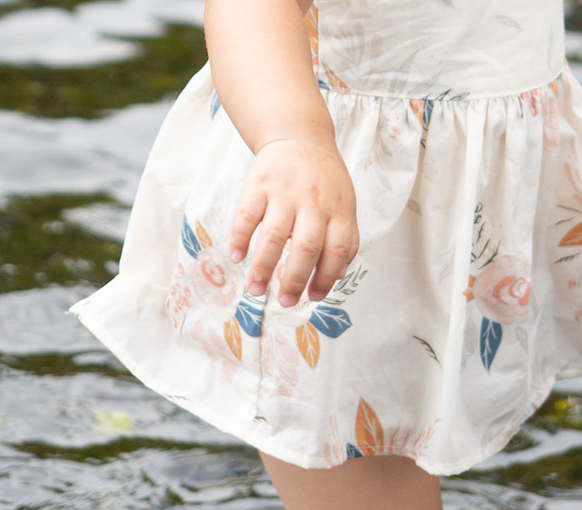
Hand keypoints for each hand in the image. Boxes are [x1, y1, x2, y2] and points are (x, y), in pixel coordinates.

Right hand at [229, 134, 358, 305]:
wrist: (298, 135)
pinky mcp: (259, 184)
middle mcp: (314, 202)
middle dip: (295, 281)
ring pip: (274, 236)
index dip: (327, 278)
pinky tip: (236, 257)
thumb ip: (344, 239)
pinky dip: (240, 238)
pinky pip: (246, 215)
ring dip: (263, 268)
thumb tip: (335, 277)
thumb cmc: (324, 181)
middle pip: (307, 248)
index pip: (338, 251)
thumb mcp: (345, 205)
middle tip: (285, 302)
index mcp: (339, 210)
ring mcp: (285, 192)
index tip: (313, 297)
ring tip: (256, 291)